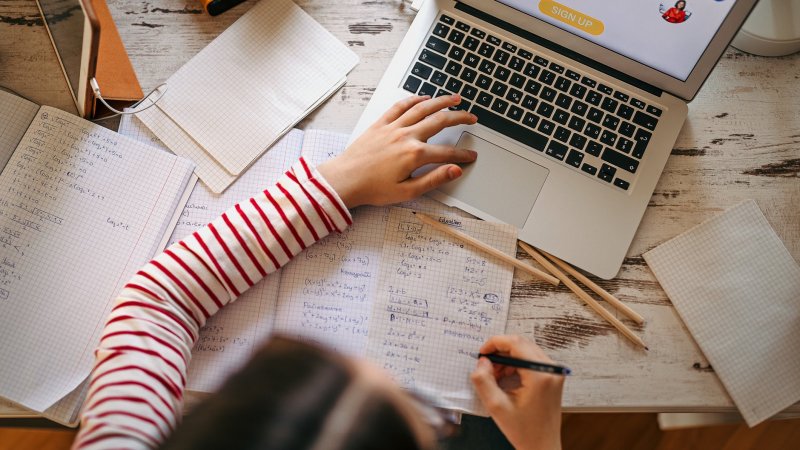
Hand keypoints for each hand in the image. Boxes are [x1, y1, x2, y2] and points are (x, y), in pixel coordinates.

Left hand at [317, 95, 477, 207]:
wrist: (345, 180)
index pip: (447, 152)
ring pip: (422, 108)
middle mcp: (406, 136)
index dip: (462, 154)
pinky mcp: (380, 124)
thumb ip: (434, 179)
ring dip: (441, 101)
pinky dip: (413, 100)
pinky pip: (400, 106)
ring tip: (455, 98)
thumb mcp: (408, 191)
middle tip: (472, 117)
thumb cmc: (372, 188)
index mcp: (414, 155)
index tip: (471, 156)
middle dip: (459, 118)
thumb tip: (455, 170)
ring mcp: (393, 127)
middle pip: (439, 121)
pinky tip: (423, 98)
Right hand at [470, 335, 564, 449]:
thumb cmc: (524, 431)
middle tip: (486, 366)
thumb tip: (482, 361)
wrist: (542, 445)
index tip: (482, 353)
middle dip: (500, 352)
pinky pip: (531, 359)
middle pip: (521, 344)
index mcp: (540, 375)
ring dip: (507, 358)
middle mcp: (551, 370)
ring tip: (495, 376)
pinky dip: (515, 364)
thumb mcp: (496, 406)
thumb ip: (484, 380)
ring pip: (525, 350)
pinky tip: (505, 378)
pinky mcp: (552, 376)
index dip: (495, 343)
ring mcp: (554, 372)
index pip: (516, 343)